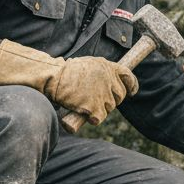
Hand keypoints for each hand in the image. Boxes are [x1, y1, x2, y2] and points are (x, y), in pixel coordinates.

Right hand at [0, 39, 137, 124]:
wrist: (52, 78)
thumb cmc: (64, 73)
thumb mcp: (87, 65)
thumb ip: (101, 72)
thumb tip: (111, 85)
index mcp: (107, 66)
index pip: (127, 75)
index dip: (131, 85)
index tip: (132, 92)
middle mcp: (108, 78)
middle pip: (120, 95)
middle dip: (112, 100)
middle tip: (97, 101)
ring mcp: (102, 92)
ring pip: (110, 108)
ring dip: (100, 109)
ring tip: (84, 103)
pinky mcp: (94, 106)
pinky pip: (100, 118)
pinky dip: (93, 119)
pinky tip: (84, 114)